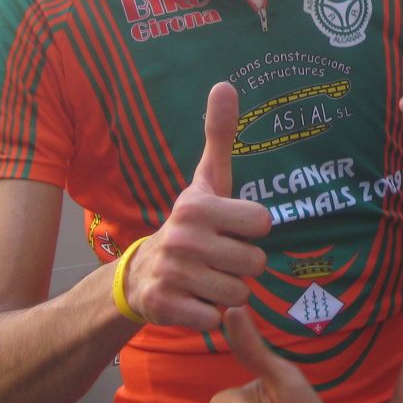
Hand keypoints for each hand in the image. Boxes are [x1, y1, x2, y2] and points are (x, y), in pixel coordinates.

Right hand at [121, 83, 270, 328]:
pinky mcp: (165, 307)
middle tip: (218, 258)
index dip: (252, 230)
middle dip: (242, 265)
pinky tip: (194, 300)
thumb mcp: (206, 180)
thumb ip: (219, 134)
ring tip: (207, 278)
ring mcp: (172, 273)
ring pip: (240, 293)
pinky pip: (217, 319)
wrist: (140, 276)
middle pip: (255, 262)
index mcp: (197, 205)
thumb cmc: (190, 224)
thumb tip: (225, 84)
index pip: (263, 222)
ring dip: (228, 291)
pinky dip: (211, 315)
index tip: (231, 228)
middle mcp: (182, 237)